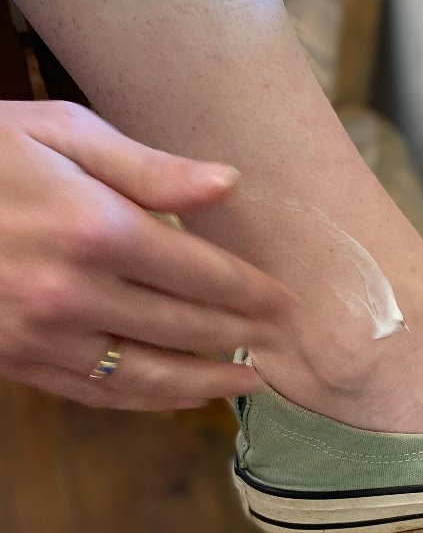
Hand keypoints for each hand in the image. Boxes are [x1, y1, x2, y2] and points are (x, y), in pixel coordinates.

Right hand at [0, 100, 288, 409]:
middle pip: (187, 326)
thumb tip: (229, 184)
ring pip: (151, 373)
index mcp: (94, 228)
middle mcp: (74, 291)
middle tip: (282, 340)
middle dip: (244, 335)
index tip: (286, 300)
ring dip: (209, 382)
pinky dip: (151, 399)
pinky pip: (102, 392)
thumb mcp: (61, 133)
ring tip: (250, 382)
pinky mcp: (19, 361)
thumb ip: (149, 167)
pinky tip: (184, 396)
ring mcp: (43, 335)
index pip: (202, 273)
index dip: (252, 291)